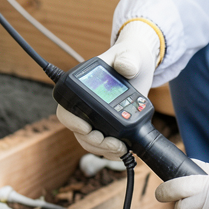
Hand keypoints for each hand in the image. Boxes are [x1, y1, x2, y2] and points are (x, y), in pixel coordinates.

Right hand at [55, 20, 160, 159]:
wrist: (141, 67)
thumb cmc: (130, 57)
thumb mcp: (130, 56)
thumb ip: (127, 60)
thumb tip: (125, 67)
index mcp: (82, 87)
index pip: (66, 108)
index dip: (72, 121)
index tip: (87, 128)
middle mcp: (85, 105)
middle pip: (77, 131)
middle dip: (93, 141)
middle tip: (113, 143)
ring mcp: (96, 117)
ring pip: (89, 141)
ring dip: (102, 149)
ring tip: (121, 149)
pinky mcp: (110, 125)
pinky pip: (102, 144)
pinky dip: (111, 152)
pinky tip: (124, 152)